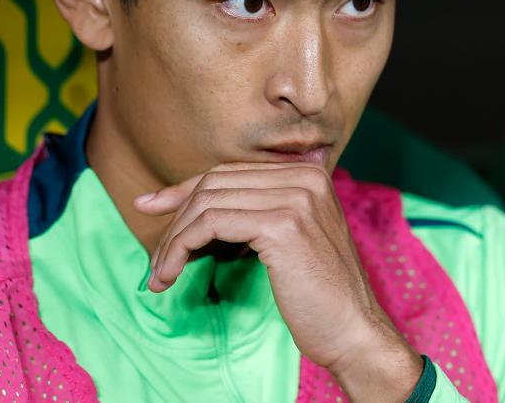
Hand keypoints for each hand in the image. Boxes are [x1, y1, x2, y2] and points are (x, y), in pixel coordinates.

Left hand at [133, 161, 423, 401]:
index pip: (229, 172)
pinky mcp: (282, 225)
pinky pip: (211, 224)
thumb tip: (198, 204)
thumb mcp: (289, 239)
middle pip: (214, 183)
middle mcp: (304, 176)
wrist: (355, 332)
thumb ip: (257, 211)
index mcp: (308, 173)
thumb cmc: (319, 295)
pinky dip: (181, 248)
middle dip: (175, 217)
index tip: (149, 206)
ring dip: (173, 240)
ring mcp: (296, 197)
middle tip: (155, 256)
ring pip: (207, 203)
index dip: (183, 189)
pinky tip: (171, 274)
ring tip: (160, 273)